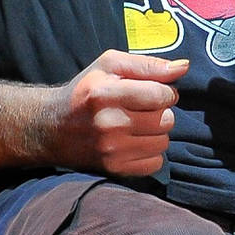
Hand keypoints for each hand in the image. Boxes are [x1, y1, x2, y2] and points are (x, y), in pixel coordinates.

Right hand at [50, 50, 185, 175]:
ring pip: (163, 142)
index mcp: (105, 93)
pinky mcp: (114, 169)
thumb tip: (183, 67)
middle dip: (161, 112)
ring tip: (138, 126)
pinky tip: (135, 142)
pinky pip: (155, 163)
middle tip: (143, 110)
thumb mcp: (109, 65)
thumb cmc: (85, 91)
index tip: (156, 92)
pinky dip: (150, 153)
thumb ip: (148, 65)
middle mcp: (108, 123)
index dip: (166, 92)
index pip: (161, 95)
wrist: (51, 128)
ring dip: (157, 133)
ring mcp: (111, 150)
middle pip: (166, 120)